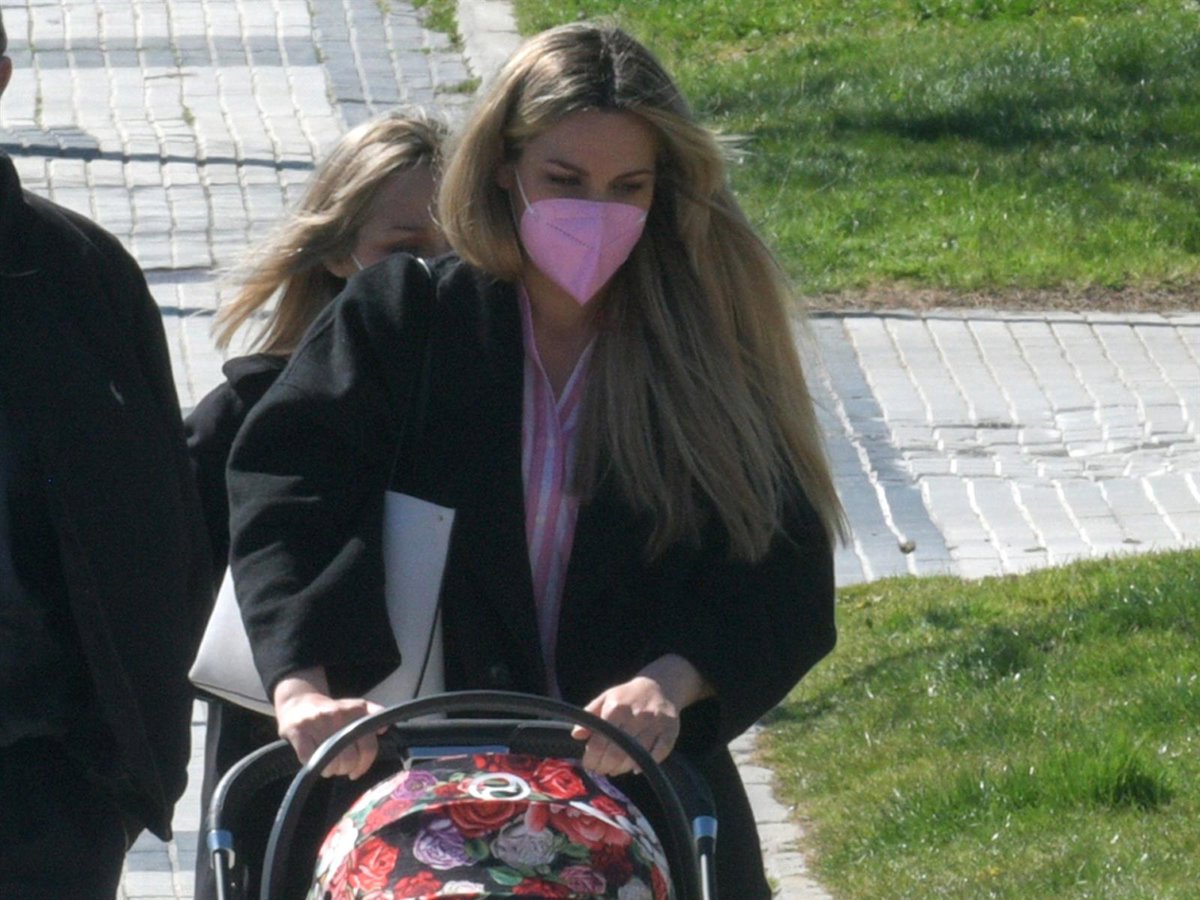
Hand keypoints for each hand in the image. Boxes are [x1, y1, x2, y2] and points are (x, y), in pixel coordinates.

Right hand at [273, 669, 383, 779]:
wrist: (298, 701)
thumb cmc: (331, 710)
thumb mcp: (355, 706)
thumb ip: (373, 714)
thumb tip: (384, 729)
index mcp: (355, 710)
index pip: (369, 746)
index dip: (364, 764)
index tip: (357, 771)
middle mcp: (338, 714)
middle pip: (349, 758)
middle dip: (345, 769)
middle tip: (340, 769)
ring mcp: (317, 721)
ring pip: (330, 760)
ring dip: (330, 770)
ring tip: (328, 766)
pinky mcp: (298, 729)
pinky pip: (308, 758)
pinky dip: (312, 765)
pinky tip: (313, 761)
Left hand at [570, 655, 712, 776]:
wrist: (659, 686)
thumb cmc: (628, 696)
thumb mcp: (605, 699)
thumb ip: (589, 715)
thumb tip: (576, 734)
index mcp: (617, 707)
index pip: (601, 740)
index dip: (592, 757)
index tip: (589, 765)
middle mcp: (637, 715)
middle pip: (618, 751)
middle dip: (606, 766)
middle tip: (600, 770)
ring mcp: (655, 723)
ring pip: (637, 755)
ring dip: (622, 768)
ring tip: (614, 769)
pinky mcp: (671, 729)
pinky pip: (659, 753)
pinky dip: (646, 764)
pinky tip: (635, 768)